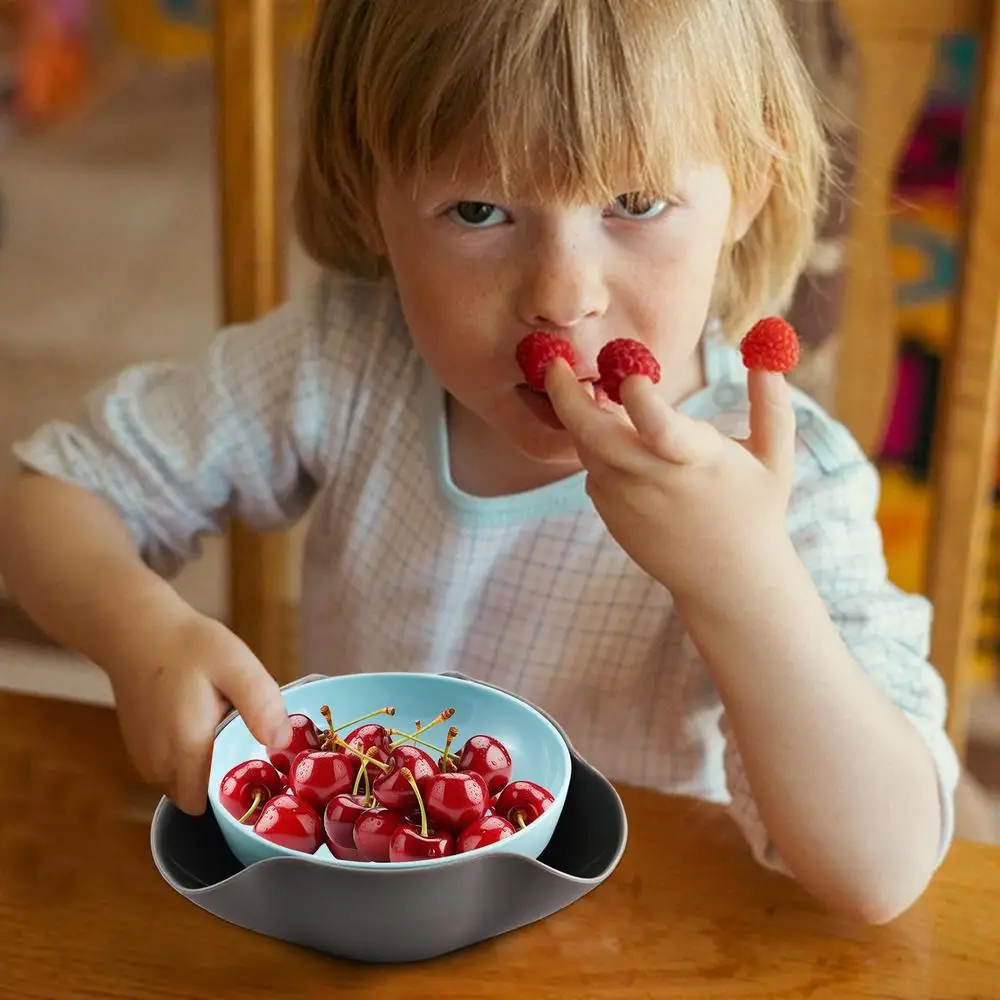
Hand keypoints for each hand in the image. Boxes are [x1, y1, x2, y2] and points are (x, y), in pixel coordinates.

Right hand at [107, 603, 291, 814]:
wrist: (136, 631)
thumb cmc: (188, 646)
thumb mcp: (236, 666)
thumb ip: (260, 704)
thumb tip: (281, 742)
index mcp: (186, 750)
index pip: (210, 806)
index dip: (236, 795)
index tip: (259, 773)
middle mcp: (159, 764)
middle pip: (199, 798)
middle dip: (223, 781)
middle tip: (245, 743)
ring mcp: (145, 759)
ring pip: (184, 785)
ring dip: (205, 768)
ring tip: (223, 728)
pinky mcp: (140, 750)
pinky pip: (170, 769)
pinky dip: (188, 756)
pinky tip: (201, 724)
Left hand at [546, 358, 796, 600]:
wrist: (726, 580)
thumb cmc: (755, 510)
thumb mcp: (774, 456)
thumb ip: (770, 401)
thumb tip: (768, 347)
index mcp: (696, 461)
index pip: (660, 429)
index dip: (640, 399)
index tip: (628, 373)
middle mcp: (653, 480)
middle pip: (595, 435)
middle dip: (567, 396)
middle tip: (556, 365)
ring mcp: (625, 500)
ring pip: (587, 448)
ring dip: (582, 417)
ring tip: (591, 389)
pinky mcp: (609, 514)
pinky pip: (593, 469)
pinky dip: (597, 447)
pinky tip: (616, 435)